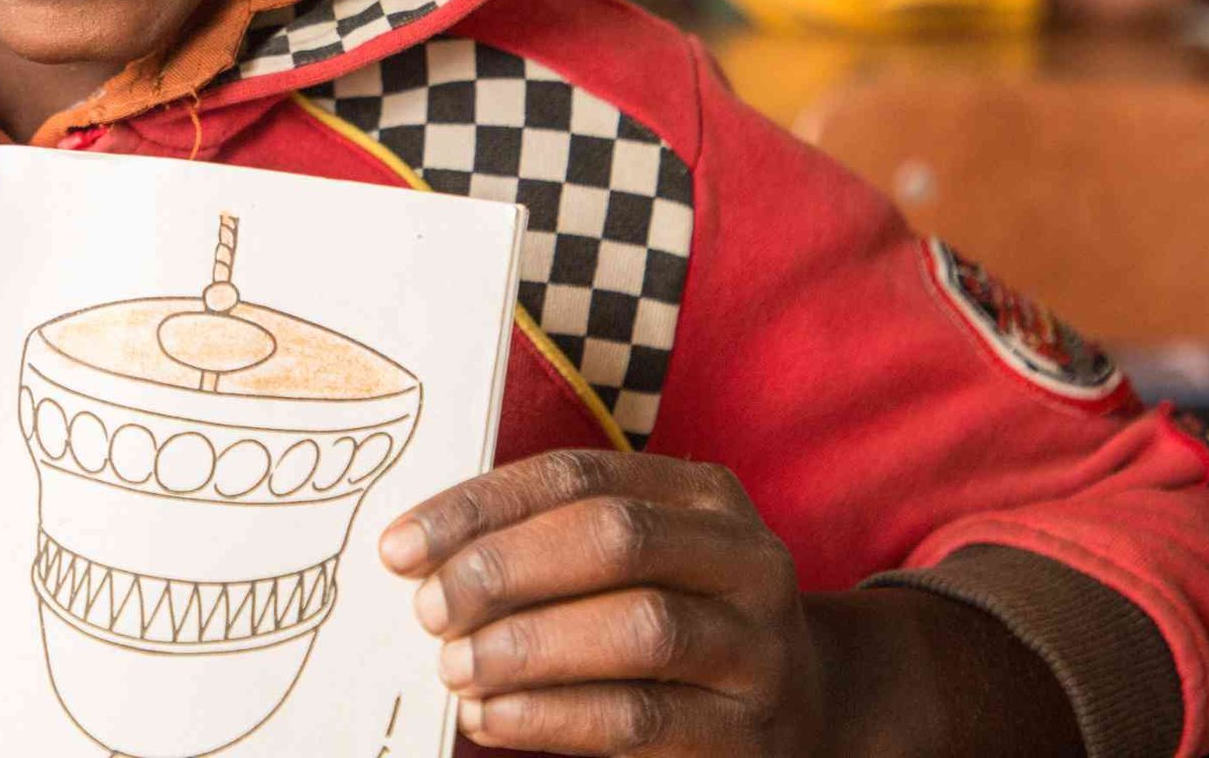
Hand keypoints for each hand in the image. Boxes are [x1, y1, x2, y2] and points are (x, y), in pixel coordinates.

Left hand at [379, 449, 822, 754]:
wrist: (807, 705)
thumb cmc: (678, 615)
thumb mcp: (642, 560)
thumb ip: (552, 543)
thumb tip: (423, 557)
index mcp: (704, 496)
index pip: (579, 476)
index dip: (481, 506)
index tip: (401, 545)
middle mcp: (745, 560)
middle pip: (614, 539)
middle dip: (505, 569)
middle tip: (429, 606)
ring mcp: (756, 648)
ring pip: (636, 629)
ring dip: (527, 647)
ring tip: (453, 666)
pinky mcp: (747, 734)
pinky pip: (641, 717)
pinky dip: (553, 717)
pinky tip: (492, 718)